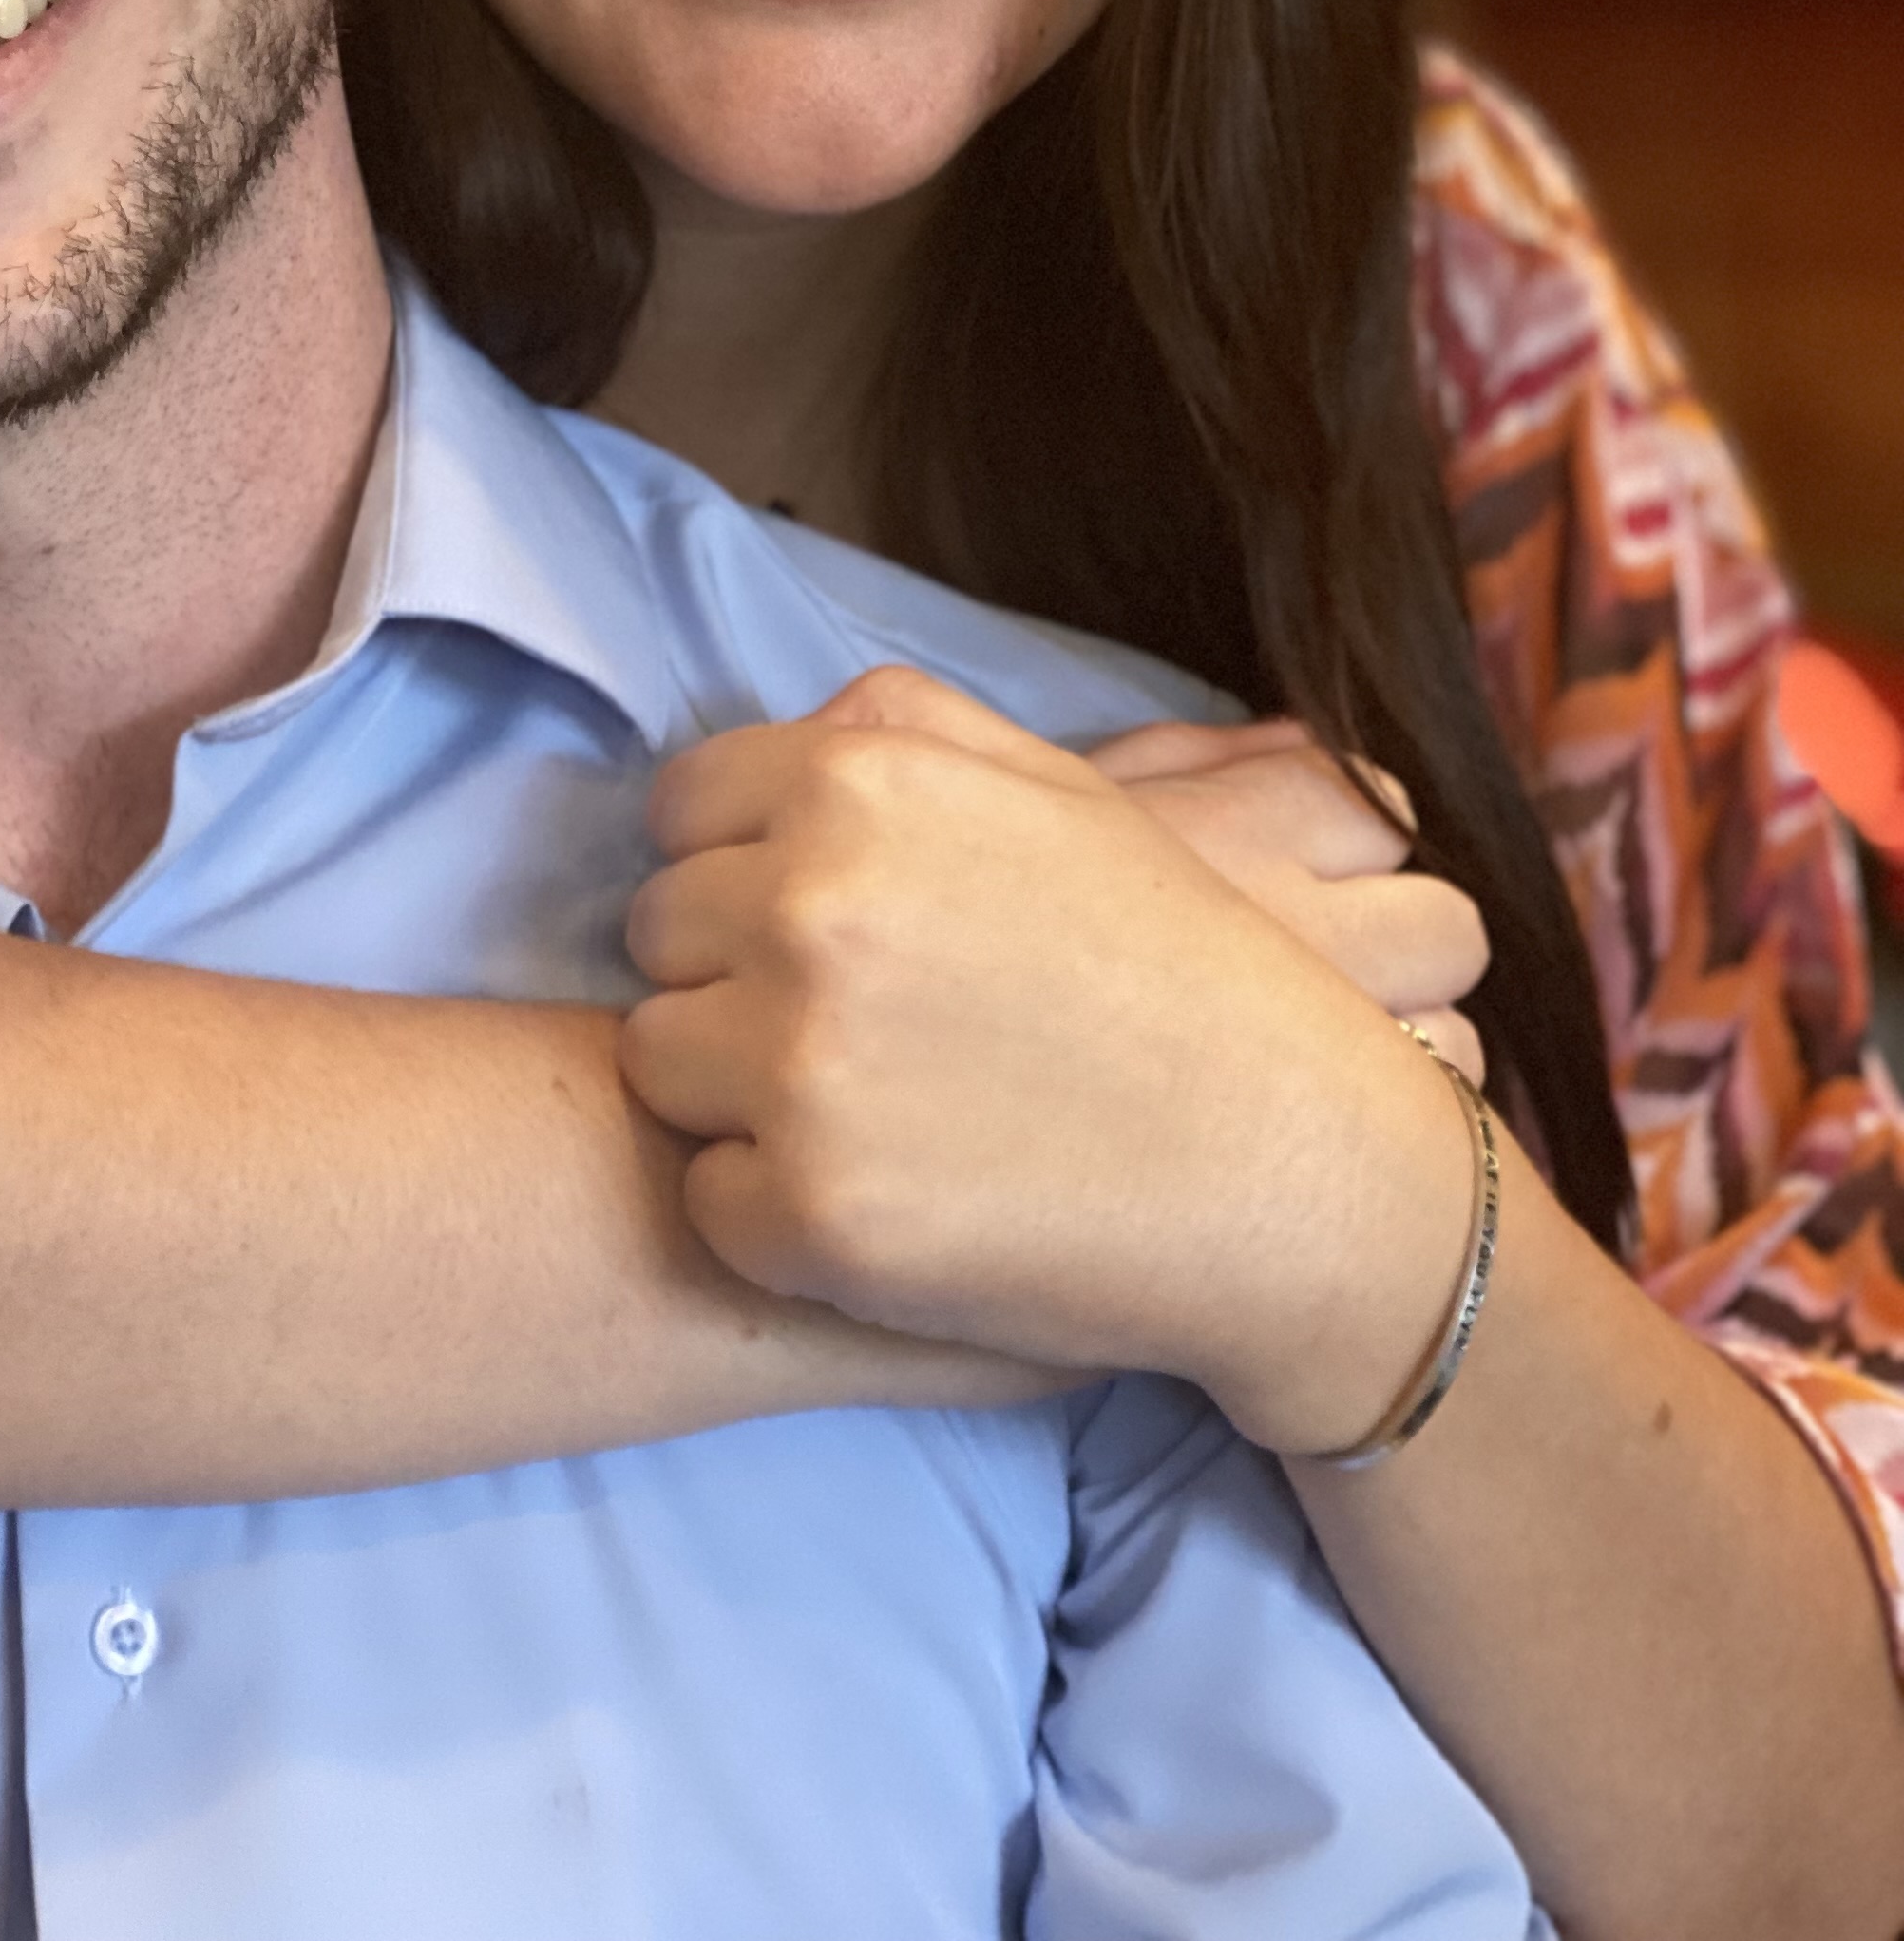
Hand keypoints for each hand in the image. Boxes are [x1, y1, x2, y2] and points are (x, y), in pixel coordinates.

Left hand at [617, 668, 1489, 1455]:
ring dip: (737, 1095)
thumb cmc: (1177, 970)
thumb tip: (781, 738)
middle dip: (733, 977)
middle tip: (860, 1031)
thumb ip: (898, 734)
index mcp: (852, 785)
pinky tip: (887, 1202)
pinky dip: (775, 1215)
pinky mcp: (806, 1214)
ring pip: (657, 1066)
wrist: (1290, 1165)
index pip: (678, 812)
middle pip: (657, 938)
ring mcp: (796, 1065)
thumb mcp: (1054, 788)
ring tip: (873, 1112)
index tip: (814, 927)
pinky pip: (708, 1199)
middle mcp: (803, 906)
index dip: (738, 870)